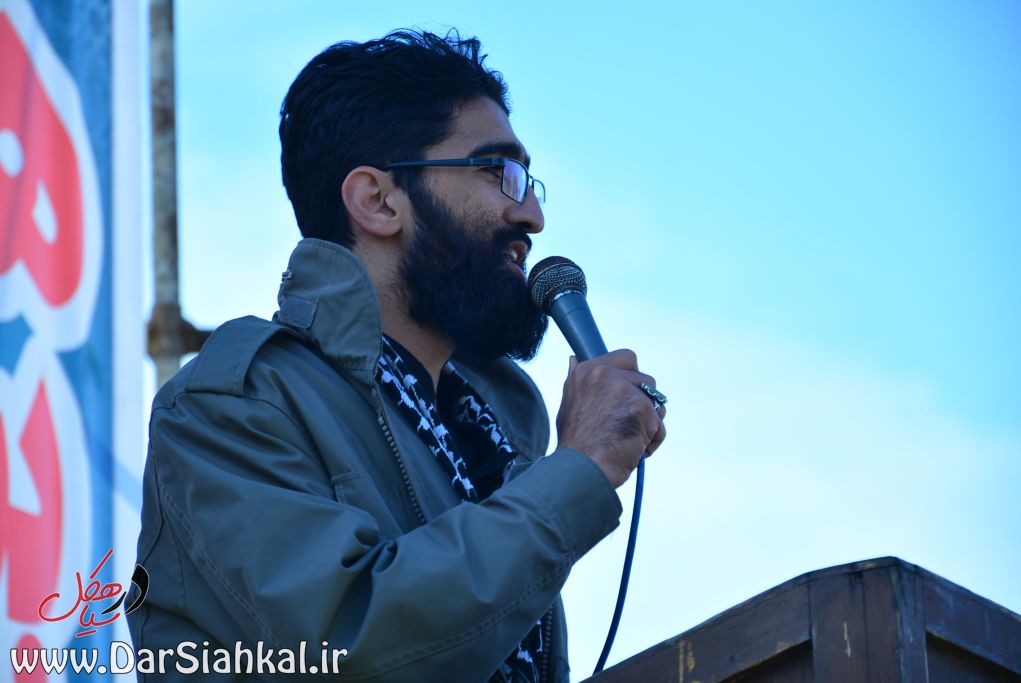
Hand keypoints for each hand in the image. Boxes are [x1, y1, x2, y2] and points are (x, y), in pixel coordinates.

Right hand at [556, 349, 666, 487]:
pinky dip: (652, 440)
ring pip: (656, 402)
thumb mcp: (569, 404)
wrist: (582, 469)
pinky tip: (634, 450)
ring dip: (650, 422)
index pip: (627, 357)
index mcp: (587, 370)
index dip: (632, 377)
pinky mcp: (642, 408)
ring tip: (630, 440)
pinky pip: (659, 424)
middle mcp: (605, 374)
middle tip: (627, 424)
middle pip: (646, 380)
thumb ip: (580, 382)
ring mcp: (624, 390)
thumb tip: (574, 360)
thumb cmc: (575, 444)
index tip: (628, 395)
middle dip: (644, 402)